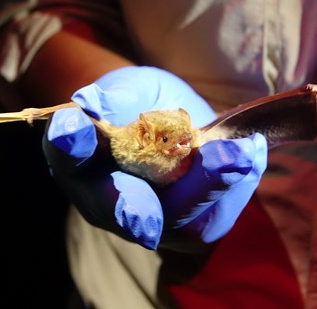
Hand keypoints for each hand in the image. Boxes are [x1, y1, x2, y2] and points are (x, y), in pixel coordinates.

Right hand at [42, 66, 266, 249]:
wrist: (175, 123)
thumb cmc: (141, 102)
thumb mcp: (131, 87)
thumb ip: (114, 98)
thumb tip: (88, 106)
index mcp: (77, 160)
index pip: (67, 154)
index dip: (69, 142)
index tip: (73, 129)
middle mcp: (105, 202)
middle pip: (121, 208)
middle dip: (139, 204)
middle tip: (152, 203)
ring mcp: (148, 222)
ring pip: (176, 219)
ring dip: (209, 186)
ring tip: (240, 152)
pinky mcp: (189, 229)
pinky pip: (211, 217)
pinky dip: (235, 186)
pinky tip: (250, 153)